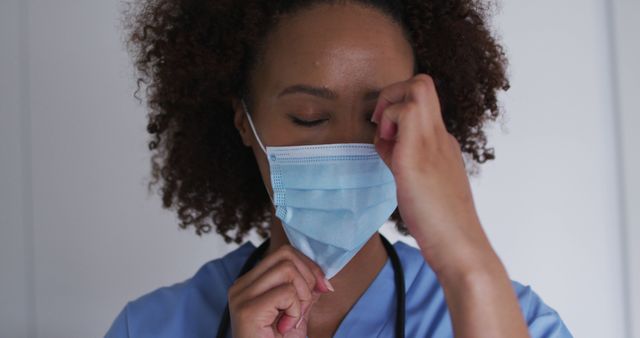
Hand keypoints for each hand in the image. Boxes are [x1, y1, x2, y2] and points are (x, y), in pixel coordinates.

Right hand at [228, 244, 332, 337]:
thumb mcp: (297, 312)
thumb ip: (305, 291)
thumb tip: (321, 276)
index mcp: (250, 283)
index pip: (283, 253)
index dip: (308, 266)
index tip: (321, 288)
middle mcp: (241, 286)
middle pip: (285, 255)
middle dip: (307, 277)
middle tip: (306, 305)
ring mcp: (241, 296)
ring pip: (287, 269)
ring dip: (301, 294)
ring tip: (293, 317)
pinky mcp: (248, 310)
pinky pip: (286, 293)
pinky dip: (295, 310)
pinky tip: (286, 326)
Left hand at [371, 74, 492, 275]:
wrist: (460, 247)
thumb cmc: (440, 222)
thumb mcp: (422, 181)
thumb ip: (406, 157)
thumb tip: (386, 142)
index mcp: (443, 143)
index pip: (422, 102)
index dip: (398, 109)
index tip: (387, 137)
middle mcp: (440, 136)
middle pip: (422, 82)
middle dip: (392, 94)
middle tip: (382, 128)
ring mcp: (432, 144)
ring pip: (416, 87)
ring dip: (390, 108)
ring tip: (386, 143)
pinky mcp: (417, 157)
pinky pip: (403, 115)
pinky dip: (387, 127)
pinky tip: (387, 157)